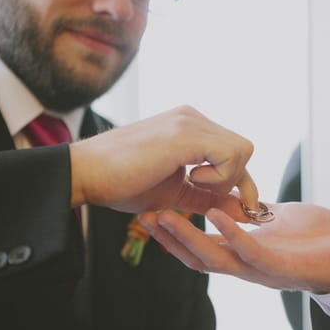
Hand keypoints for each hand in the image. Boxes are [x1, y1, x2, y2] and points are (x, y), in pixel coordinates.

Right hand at [69, 105, 255, 219]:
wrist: (85, 173)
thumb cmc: (122, 183)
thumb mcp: (175, 194)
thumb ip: (208, 198)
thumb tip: (241, 211)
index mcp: (190, 126)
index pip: (235, 151)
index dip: (242, 182)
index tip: (239, 207)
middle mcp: (193, 118)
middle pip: (244, 150)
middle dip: (238, 182)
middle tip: (207, 196)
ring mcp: (189, 122)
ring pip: (242, 150)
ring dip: (225, 178)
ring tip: (192, 184)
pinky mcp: (184, 135)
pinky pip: (229, 155)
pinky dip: (218, 176)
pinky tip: (190, 179)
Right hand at [139, 202, 329, 293]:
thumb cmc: (316, 237)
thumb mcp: (276, 219)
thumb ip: (252, 214)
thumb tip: (234, 197)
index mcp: (243, 255)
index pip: (201, 248)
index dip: (175, 235)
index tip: (151, 212)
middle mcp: (247, 266)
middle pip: (199, 259)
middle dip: (171, 239)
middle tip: (145, 216)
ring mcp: (263, 269)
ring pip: (217, 259)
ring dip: (190, 238)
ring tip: (166, 216)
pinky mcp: (281, 267)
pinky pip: (251, 251)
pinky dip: (230, 232)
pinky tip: (213, 213)